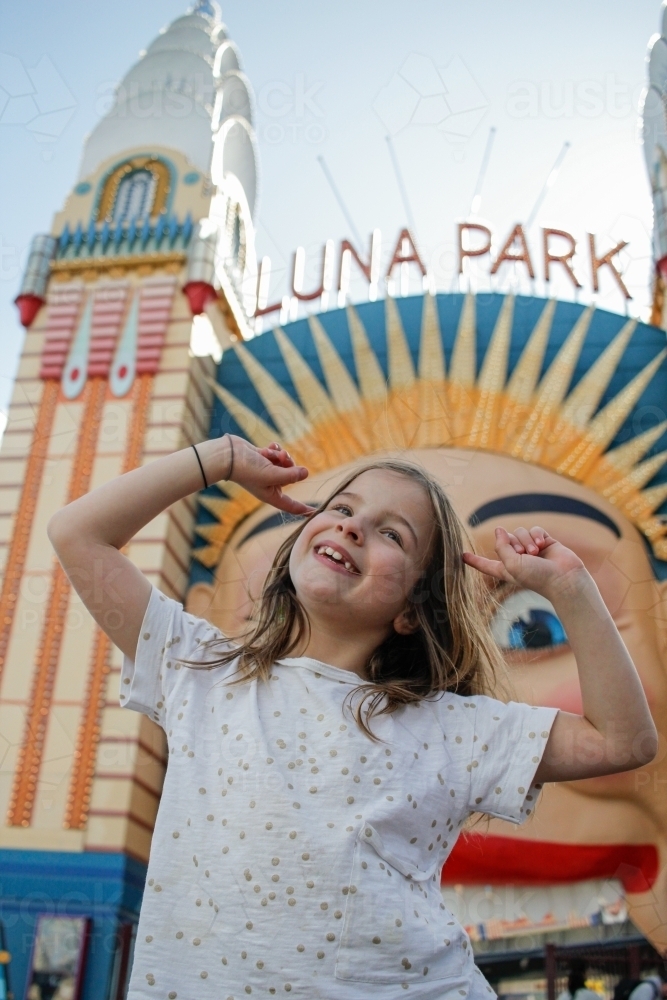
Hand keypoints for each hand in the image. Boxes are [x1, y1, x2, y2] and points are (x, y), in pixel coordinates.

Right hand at [229, 437, 315, 516]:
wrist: (229, 455)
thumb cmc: (247, 469)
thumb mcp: (271, 474)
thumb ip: (291, 475)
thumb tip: (306, 473)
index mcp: (272, 495)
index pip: (292, 505)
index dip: (304, 509)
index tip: (316, 512)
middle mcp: (271, 484)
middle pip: (292, 476)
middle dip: (289, 464)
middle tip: (283, 457)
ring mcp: (267, 471)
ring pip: (286, 462)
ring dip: (280, 455)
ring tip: (269, 452)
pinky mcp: (264, 459)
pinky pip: (277, 454)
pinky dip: (275, 450)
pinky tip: (269, 447)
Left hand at [462, 526, 586, 600]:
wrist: (564, 579)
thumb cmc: (536, 577)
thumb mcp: (511, 565)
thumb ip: (501, 546)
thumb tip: (499, 529)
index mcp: (506, 569)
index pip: (486, 564)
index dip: (474, 560)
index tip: (462, 556)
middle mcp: (517, 559)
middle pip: (504, 540)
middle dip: (513, 543)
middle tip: (524, 554)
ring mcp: (531, 550)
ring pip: (519, 532)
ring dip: (526, 540)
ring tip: (535, 552)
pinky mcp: (544, 542)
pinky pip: (534, 530)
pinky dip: (537, 535)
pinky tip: (543, 544)